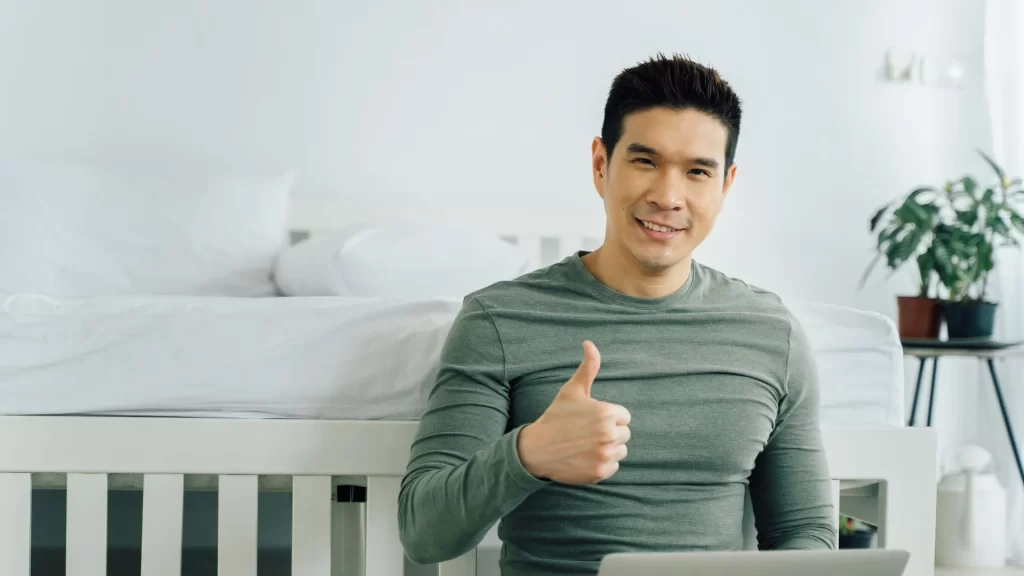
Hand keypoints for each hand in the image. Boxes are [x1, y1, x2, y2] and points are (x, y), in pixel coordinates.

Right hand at [517, 341, 630, 483]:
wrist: (537, 449)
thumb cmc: (556, 417)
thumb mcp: (572, 390)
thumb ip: (588, 367)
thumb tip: (589, 343)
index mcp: (606, 413)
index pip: (624, 416)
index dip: (608, 417)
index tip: (590, 419)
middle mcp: (608, 434)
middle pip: (624, 434)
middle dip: (609, 433)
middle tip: (587, 433)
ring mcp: (604, 455)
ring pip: (620, 451)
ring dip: (607, 449)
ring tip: (586, 445)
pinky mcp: (600, 473)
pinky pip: (613, 467)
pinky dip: (601, 464)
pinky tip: (585, 457)